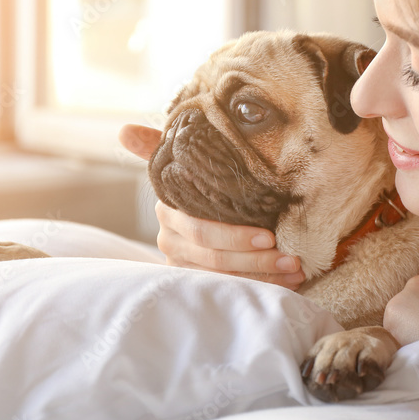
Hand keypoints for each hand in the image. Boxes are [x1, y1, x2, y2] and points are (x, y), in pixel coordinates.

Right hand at [118, 124, 305, 287]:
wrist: (195, 215)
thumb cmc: (198, 182)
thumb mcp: (183, 163)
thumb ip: (158, 147)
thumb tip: (122, 130)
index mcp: (169, 211)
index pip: (202, 230)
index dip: (236, 236)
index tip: (270, 237)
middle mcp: (171, 240)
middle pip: (214, 257)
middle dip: (256, 259)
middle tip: (290, 257)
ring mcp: (183, 264)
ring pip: (224, 277)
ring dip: (264, 275)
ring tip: (296, 269)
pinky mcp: (196, 281)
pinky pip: (229, 288)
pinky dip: (263, 284)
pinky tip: (290, 281)